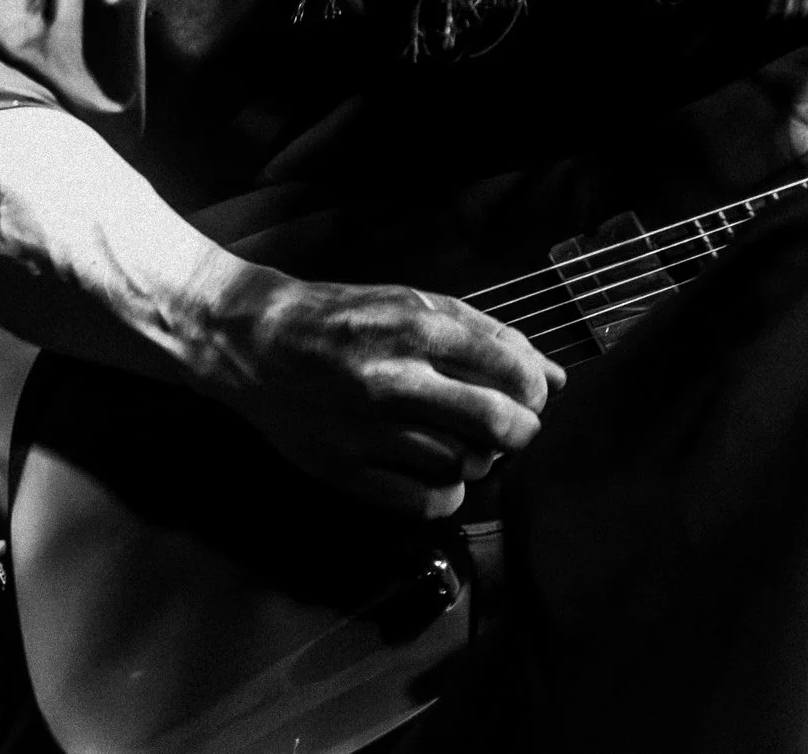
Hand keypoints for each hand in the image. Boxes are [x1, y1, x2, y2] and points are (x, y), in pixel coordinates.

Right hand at [198, 269, 565, 518]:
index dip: (534, 390)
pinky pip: (425, 502)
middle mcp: (393, 380)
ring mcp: (366, 431)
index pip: (512, 372)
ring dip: (478, 459)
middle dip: (520, 431)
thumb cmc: (342, 318)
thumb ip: (488, 336)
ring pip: (464, 466)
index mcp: (414, 330)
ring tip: (461, 441)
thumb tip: (555, 378)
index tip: (529, 394)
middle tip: (511, 427)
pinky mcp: (344, 471)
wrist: (253, 342)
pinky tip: (437, 471)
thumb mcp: (414, 304)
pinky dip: (446, 493)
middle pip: (497, 425)